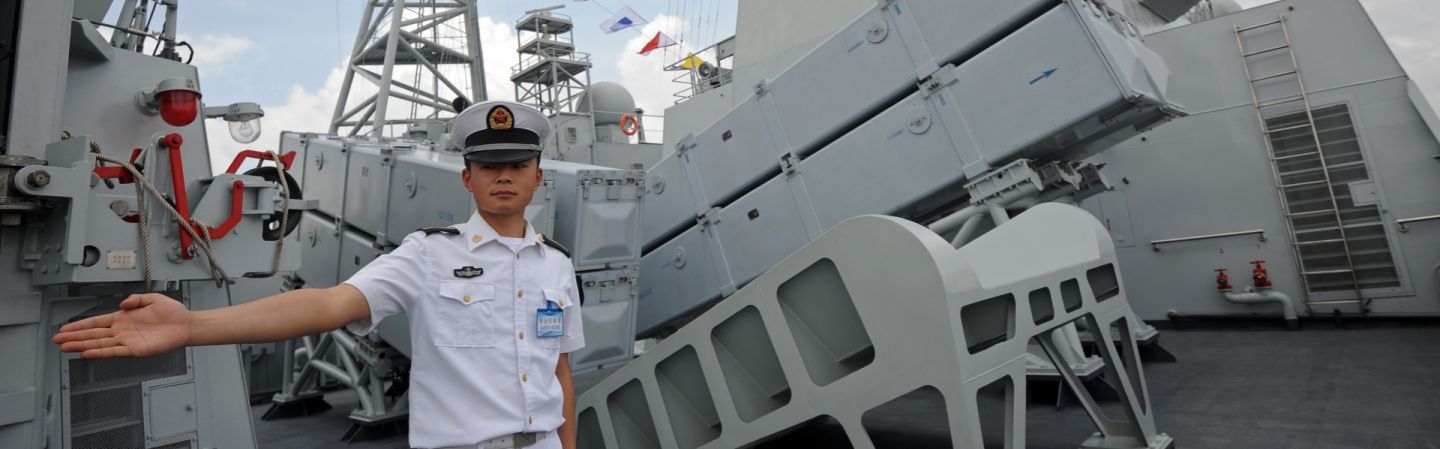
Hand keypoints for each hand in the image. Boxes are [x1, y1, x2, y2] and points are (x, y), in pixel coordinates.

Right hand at [52, 293, 191, 357]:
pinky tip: (88, 353)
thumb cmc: (171, 312)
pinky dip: (101, 353)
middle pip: (93, 334)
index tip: (65, 328)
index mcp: (123, 318)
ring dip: (82, 346)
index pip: (96, 322)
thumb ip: (135, 299)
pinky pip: (114, 352)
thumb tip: (123, 303)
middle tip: (57, 340)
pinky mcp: (135, 350)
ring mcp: (127, 341)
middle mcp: (122, 330)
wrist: (185, 324)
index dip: (80, 325)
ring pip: (100, 344)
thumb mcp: (151, 298)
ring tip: (66, 348)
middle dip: (74, 337)